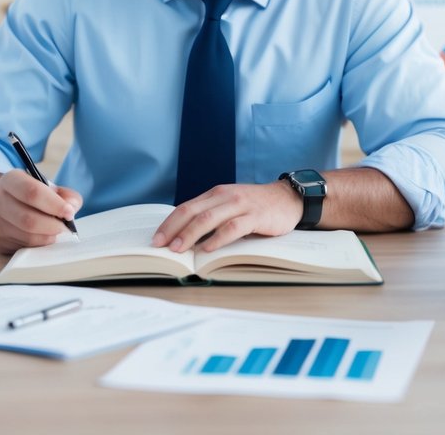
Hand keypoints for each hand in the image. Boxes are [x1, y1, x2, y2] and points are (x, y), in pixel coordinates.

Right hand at [0, 169, 81, 253]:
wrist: (4, 203)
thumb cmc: (31, 195)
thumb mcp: (48, 187)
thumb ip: (66, 195)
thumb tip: (71, 208)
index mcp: (11, 179)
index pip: (32, 192)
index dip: (54, 204)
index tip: (69, 213)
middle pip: (28, 219)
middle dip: (52, 225)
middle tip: (65, 227)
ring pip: (26, 236)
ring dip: (47, 236)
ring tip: (55, 231)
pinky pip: (22, 246)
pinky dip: (39, 243)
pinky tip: (43, 236)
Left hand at [151, 182, 301, 252]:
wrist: (288, 198)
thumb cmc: (256, 207)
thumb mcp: (230, 206)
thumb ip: (212, 216)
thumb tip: (185, 238)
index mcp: (215, 194)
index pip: (186, 208)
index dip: (169, 223)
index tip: (156, 239)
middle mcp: (225, 196)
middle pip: (192, 212)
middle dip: (173, 230)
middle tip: (160, 246)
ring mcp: (240, 205)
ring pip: (209, 219)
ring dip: (190, 235)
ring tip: (179, 249)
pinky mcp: (256, 216)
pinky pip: (233, 227)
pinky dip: (218, 238)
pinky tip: (208, 249)